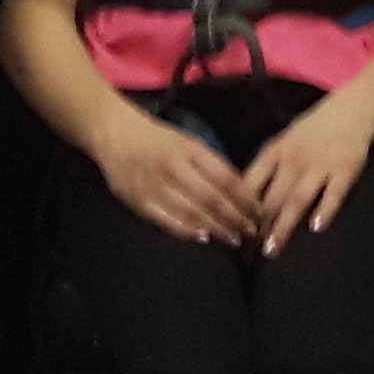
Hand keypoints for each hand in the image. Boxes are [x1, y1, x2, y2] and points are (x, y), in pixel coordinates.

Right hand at [93, 109, 262, 244]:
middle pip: (212, 199)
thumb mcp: (188, 141)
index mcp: (190, 150)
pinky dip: (187, 231)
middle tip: (251, 231)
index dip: (245, 198)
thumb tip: (239, 189)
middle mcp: (174, 168)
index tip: (259, 211)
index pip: (225, 178)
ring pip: (192, 212)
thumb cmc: (157, 139)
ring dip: (216, 228)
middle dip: (235, 218)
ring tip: (234, 239)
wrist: (115, 134)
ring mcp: (155, 186)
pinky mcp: (139, 201)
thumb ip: (211, 163)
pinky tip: (204, 238)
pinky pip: (167, 220)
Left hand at [242, 98, 373, 250]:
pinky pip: (334, 192)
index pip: (249, 184)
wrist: (352, 108)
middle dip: (257, 227)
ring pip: (298, 199)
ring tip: (272, 249)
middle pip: (271, 198)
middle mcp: (294, 160)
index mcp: (274, 152)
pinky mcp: (346, 169)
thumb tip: (241, 203)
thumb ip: (265, 170)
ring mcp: (320, 165)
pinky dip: (325, 209)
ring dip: (283, 225)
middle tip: (245, 254)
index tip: (229, 233)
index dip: (237, 210)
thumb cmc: (312, 131)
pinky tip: (317, 227)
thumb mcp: (282, 143)